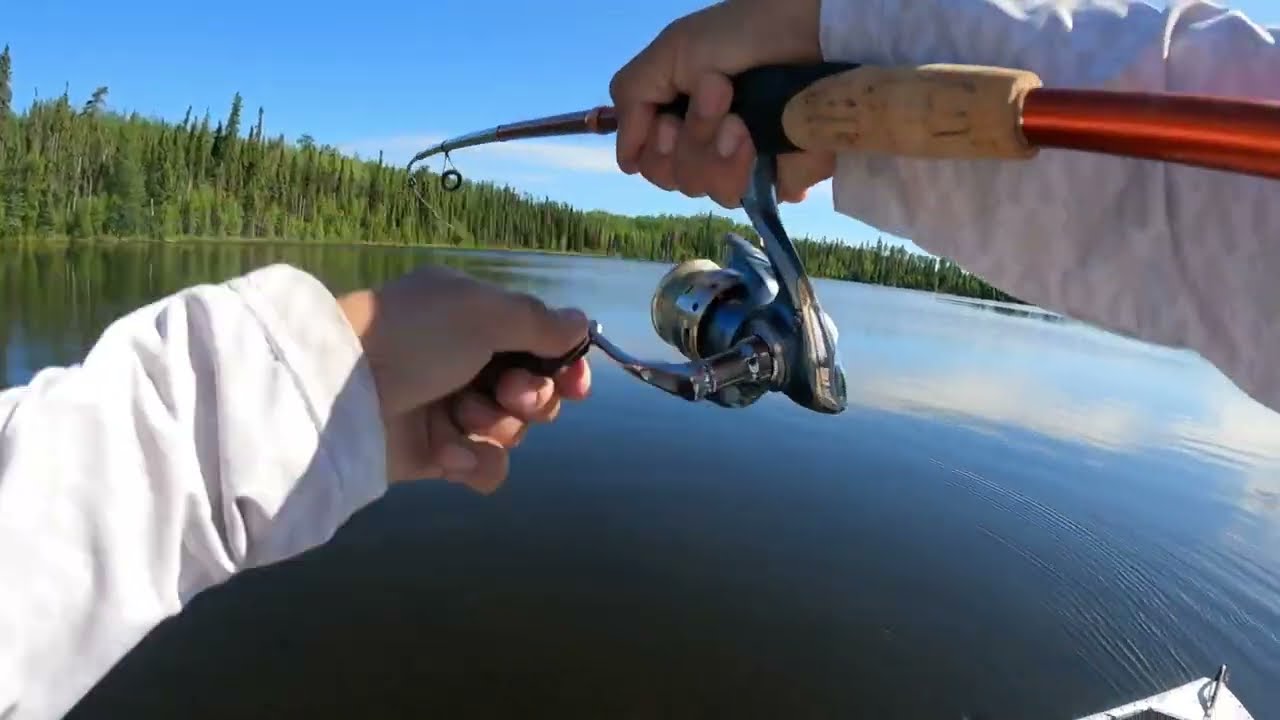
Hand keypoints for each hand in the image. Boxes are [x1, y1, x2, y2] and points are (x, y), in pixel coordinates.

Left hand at [337, 264, 590, 493]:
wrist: (340, 391)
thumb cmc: (415, 337)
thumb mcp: (483, 311)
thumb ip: (540, 321)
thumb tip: (582, 325)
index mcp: (476, 319)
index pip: (540, 344)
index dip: (564, 367)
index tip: (575, 384)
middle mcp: (467, 362)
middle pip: (534, 392)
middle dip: (530, 397)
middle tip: (508, 393)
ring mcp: (451, 410)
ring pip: (512, 432)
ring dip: (496, 426)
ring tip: (461, 417)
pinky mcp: (436, 454)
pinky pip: (485, 467)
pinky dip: (474, 462)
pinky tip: (449, 453)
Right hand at [609, 0, 834, 207]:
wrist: (810, 31)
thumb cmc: (741, 33)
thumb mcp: (672, 51)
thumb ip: (632, 97)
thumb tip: (626, 162)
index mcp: (680, 117)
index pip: (652, 166)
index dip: (657, 152)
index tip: (670, 124)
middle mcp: (709, 144)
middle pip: (680, 182)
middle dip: (694, 146)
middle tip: (719, 103)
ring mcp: (746, 161)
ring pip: (714, 192)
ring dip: (721, 154)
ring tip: (744, 121)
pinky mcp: (781, 173)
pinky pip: (755, 195)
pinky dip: (751, 169)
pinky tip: (762, 145)